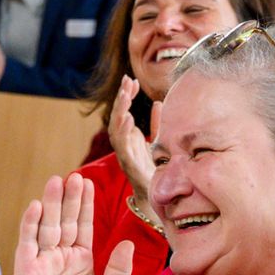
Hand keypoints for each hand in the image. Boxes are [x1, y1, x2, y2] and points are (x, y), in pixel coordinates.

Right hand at [13, 175, 133, 274]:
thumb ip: (117, 271)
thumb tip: (127, 244)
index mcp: (79, 260)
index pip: (82, 226)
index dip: (85, 206)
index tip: (89, 183)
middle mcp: (60, 257)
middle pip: (64, 221)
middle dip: (68, 199)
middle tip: (74, 176)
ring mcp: (42, 262)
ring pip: (47, 227)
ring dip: (51, 204)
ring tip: (56, 181)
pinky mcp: (27, 271)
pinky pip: (28, 243)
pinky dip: (31, 224)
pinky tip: (36, 206)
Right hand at [109, 76, 159, 200]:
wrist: (156, 195)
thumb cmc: (154, 168)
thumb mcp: (158, 141)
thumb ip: (157, 123)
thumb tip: (158, 102)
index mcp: (130, 137)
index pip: (124, 111)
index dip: (126, 95)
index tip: (131, 80)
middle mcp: (124, 144)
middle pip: (117, 117)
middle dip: (121, 99)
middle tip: (127, 82)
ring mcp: (125, 154)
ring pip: (116, 130)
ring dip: (119, 112)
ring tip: (125, 96)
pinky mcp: (129, 165)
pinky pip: (122, 147)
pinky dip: (124, 133)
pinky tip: (129, 119)